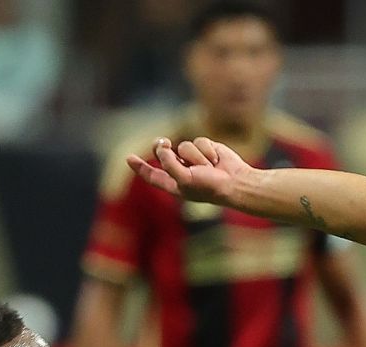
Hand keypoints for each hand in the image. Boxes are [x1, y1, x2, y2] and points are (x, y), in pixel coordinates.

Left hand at [127, 136, 252, 206]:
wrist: (236, 182)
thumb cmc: (210, 187)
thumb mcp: (184, 179)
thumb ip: (169, 163)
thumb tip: (162, 145)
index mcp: (174, 184)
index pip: (153, 174)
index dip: (141, 167)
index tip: (129, 158)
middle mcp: (182, 171)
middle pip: (163, 153)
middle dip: (162, 147)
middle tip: (164, 143)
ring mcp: (194, 160)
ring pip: (183, 146)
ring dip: (195, 155)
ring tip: (208, 167)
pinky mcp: (206, 149)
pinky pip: (199, 141)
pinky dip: (207, 150)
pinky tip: (216, 160)